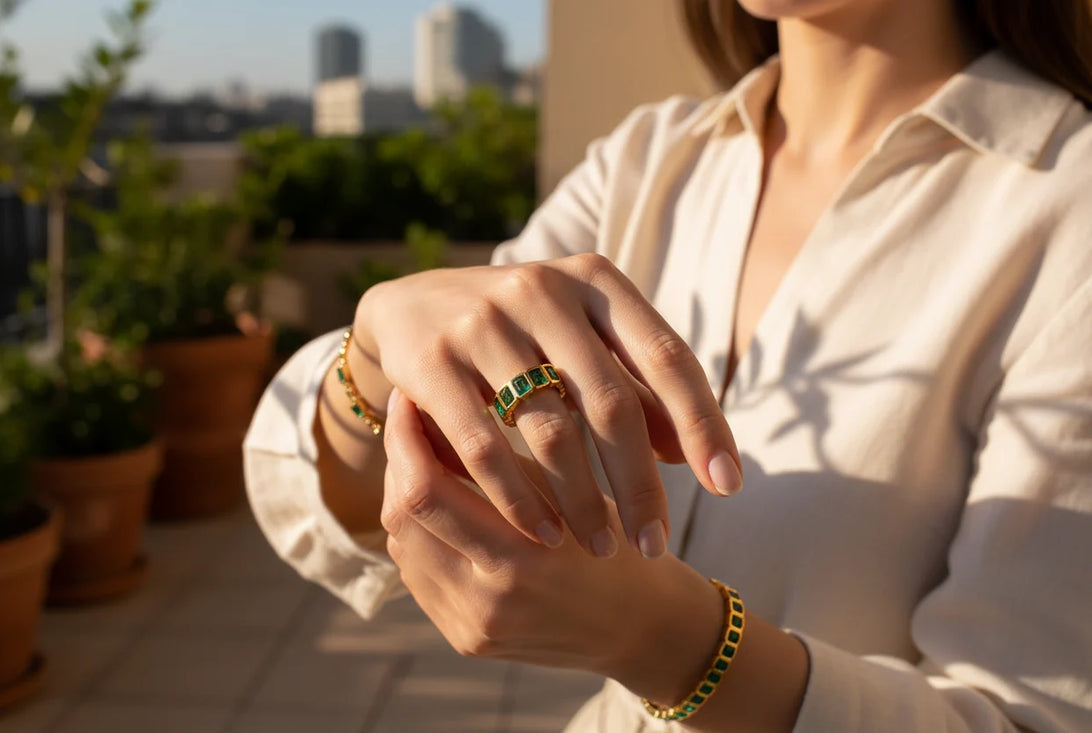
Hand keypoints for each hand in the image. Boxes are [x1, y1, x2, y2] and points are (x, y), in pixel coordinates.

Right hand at [356, 253, 742, 557]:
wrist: (411, 305)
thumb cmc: (521, 332)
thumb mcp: (582, 342)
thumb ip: (636, 388)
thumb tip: (691, 454)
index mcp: (595, 281)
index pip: (666, 355)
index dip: (703, 422)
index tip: (728, 484)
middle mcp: (542, 290)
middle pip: (611, 401)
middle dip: (639, 482)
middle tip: (656, 544)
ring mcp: (483, 323)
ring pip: (549, 430)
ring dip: (582, 501)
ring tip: (602, 548)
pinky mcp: (432, 361)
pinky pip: (484, 445)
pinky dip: (518, 499)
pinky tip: (544, 535)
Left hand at [380, 391, 723, 692]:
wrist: (642, 628)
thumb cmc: (614, 542)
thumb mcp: (570, 491)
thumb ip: (502, 463)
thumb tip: (435, 415)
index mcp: (523, 559)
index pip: (427, 490)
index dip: (406, 439)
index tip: (409, 399)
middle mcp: (487, 601)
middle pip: (401, 516)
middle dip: (398, 461)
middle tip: (409, 421)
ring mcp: (471, 627)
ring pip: (401, 544)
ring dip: (404, 495)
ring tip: (424, 458)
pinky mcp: (464, 639)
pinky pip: (418, 574)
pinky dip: (420, 533)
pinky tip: (441, 506)